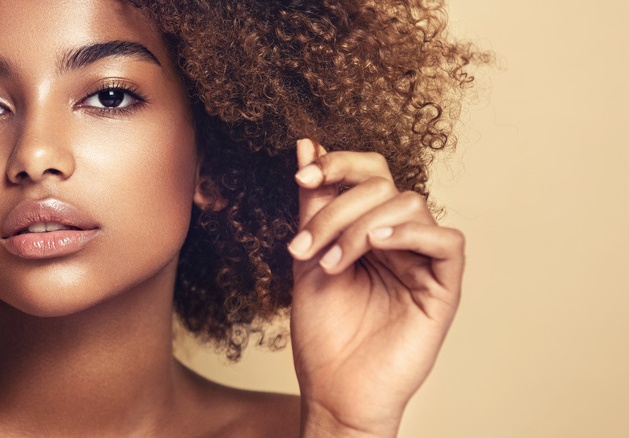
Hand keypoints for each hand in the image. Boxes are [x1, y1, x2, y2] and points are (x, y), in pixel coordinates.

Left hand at [288, 139, 464, 437]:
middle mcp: (398, 239)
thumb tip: (308, 144)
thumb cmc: (323, 331)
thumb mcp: (307, 256)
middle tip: (305, 245)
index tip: (302, 176)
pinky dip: (411, 232)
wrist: (334, 390)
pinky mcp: (443, 288)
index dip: (338, 164)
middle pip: (383, 184)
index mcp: (369, 229)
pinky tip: (377, 246)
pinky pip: (446, 241)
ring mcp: (422, 261)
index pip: (368, 172)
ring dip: (362, 226)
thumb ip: (312, 204)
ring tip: (332, 264)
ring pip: (409, 205)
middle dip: (338, 207)